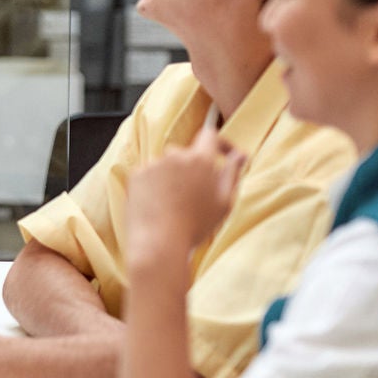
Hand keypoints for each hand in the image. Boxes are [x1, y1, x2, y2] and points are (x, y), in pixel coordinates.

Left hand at [125, 128, 245, 267]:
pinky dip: (155, 186)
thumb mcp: (224, 201)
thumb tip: (240, 154)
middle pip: (186, 154)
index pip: (210, 135)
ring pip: (167, 166)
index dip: (220, 143)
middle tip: (197, 194)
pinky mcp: (136, 174)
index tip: (224, 155)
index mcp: (200, 159)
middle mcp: (174, 155)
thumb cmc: (195, 225)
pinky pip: (150, 175)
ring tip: (176, 206)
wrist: (159, 242)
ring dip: (173, 178)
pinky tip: (160, 206)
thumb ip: (233, 173)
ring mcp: (153, 164)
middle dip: (193, 169)